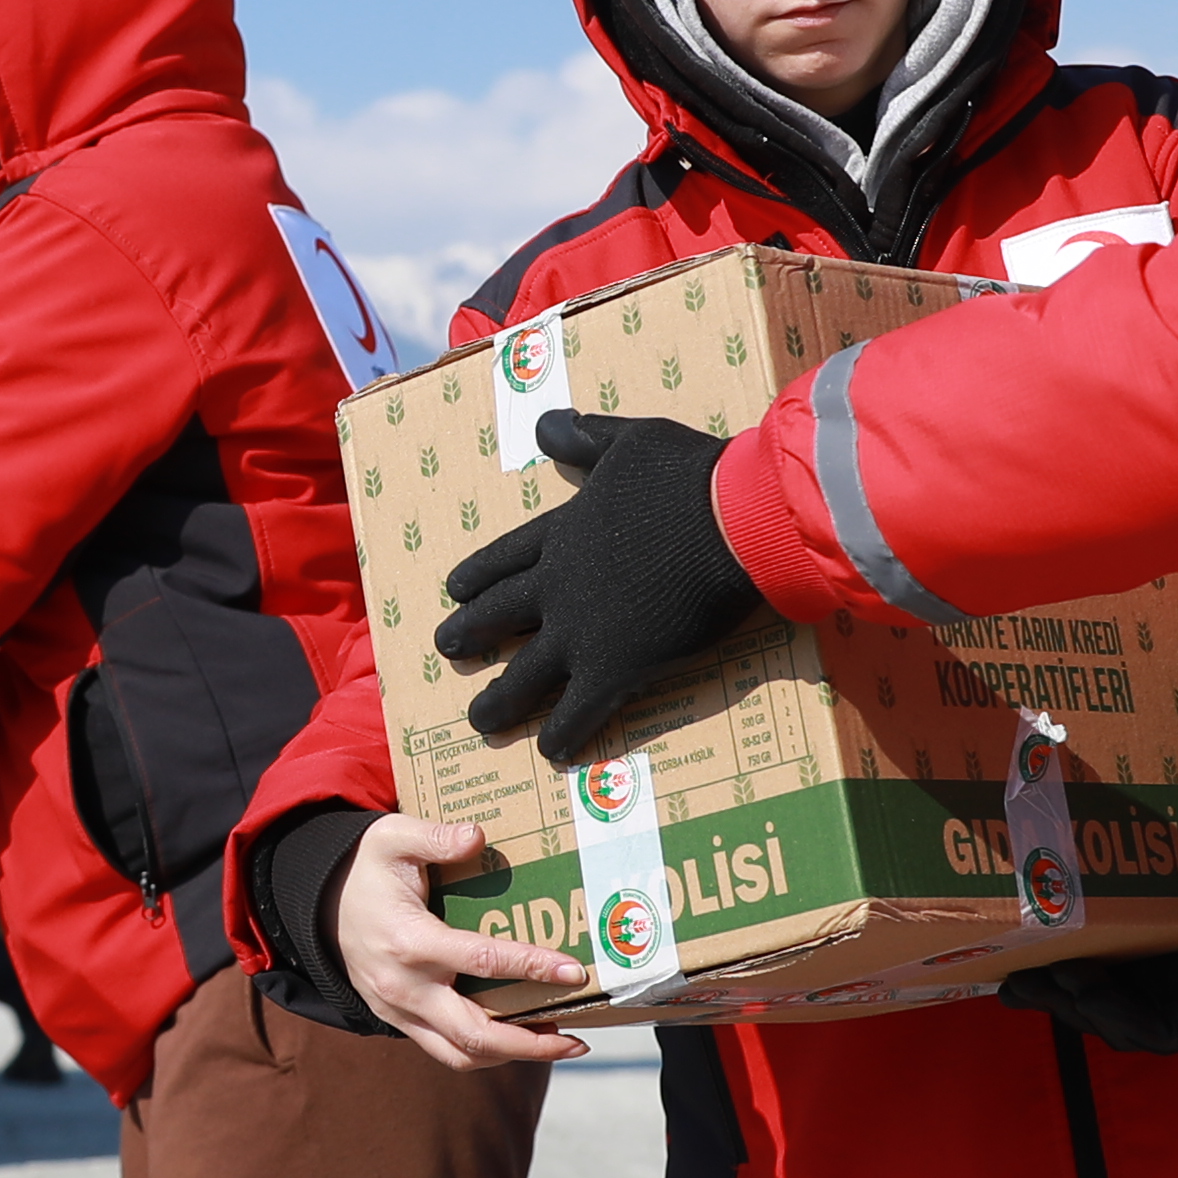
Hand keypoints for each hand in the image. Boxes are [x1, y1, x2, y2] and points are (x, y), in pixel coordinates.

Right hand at [340, 813, 596, 1068]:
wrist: (322, 906)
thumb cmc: (367, 870)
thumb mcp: (391, 837)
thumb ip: (433, 836)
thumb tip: (476, 836)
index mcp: (408, 940)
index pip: (480, 960)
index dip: (531, 966)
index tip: (574, 971)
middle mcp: (404, 987)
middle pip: (474, 1033)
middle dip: (530, 1042)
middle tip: (577, 1038)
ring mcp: (400, 1011)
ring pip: (461, 1054)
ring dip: (513, 1055)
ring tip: (560, 1043)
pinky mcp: (400, 1022)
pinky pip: (446, 1051)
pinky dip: (486, 1053)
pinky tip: (520, 1039)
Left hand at [437, 408, 769, 762]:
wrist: (731, 520)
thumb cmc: (690, 475)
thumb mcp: (629, 441)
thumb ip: (586, 439)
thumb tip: (545, 423)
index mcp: (565, 531)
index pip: (509, 557)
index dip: (481, 574)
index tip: (453, 589)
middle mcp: (560, 585)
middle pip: (502, 615)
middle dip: (473, 632)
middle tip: (447, 647)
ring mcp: (581, 631)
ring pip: (526, 675)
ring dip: (501, 701)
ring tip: (478, 720)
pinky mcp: (615, 668)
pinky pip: (579, 711)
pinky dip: (564, 734)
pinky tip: (550, 753)